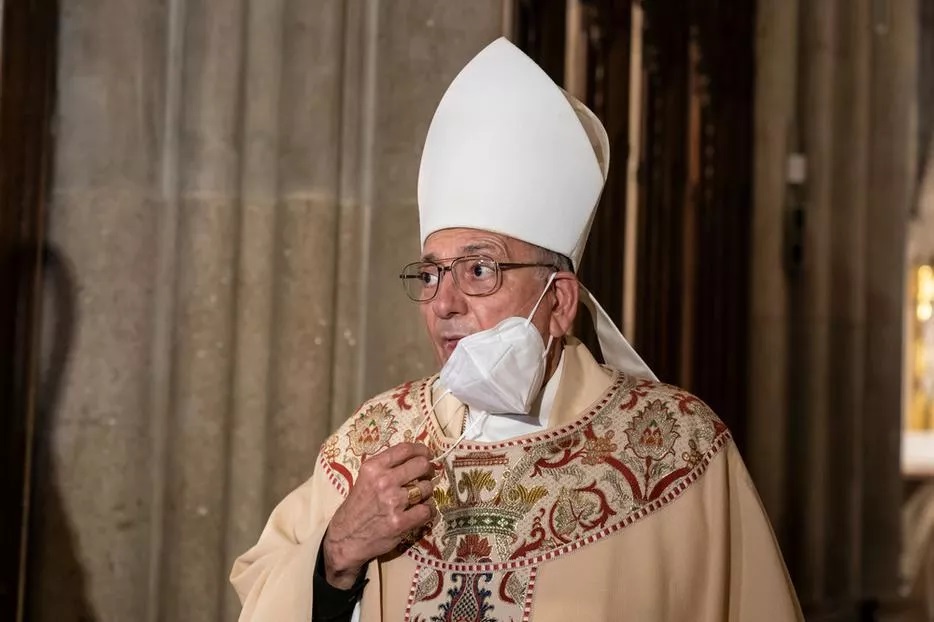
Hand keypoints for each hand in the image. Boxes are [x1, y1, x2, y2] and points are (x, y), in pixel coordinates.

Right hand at [322, 442, 435, 587]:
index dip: (421, 450)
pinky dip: (428, 510)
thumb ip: (385, 467)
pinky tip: (421, 511)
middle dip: (427, 470)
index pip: (405, 449)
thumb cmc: (356, 507)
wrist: (345, 539)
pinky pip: (427, 510)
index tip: (426, 454)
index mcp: (373, 468)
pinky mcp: (400, 522)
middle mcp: (383, 481)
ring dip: (426, 492)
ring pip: (427, 488)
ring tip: (418, 497)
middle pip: (421, 465)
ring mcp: (393, 502)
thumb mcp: (364, 479)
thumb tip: (414, 457)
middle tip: (426, 476)